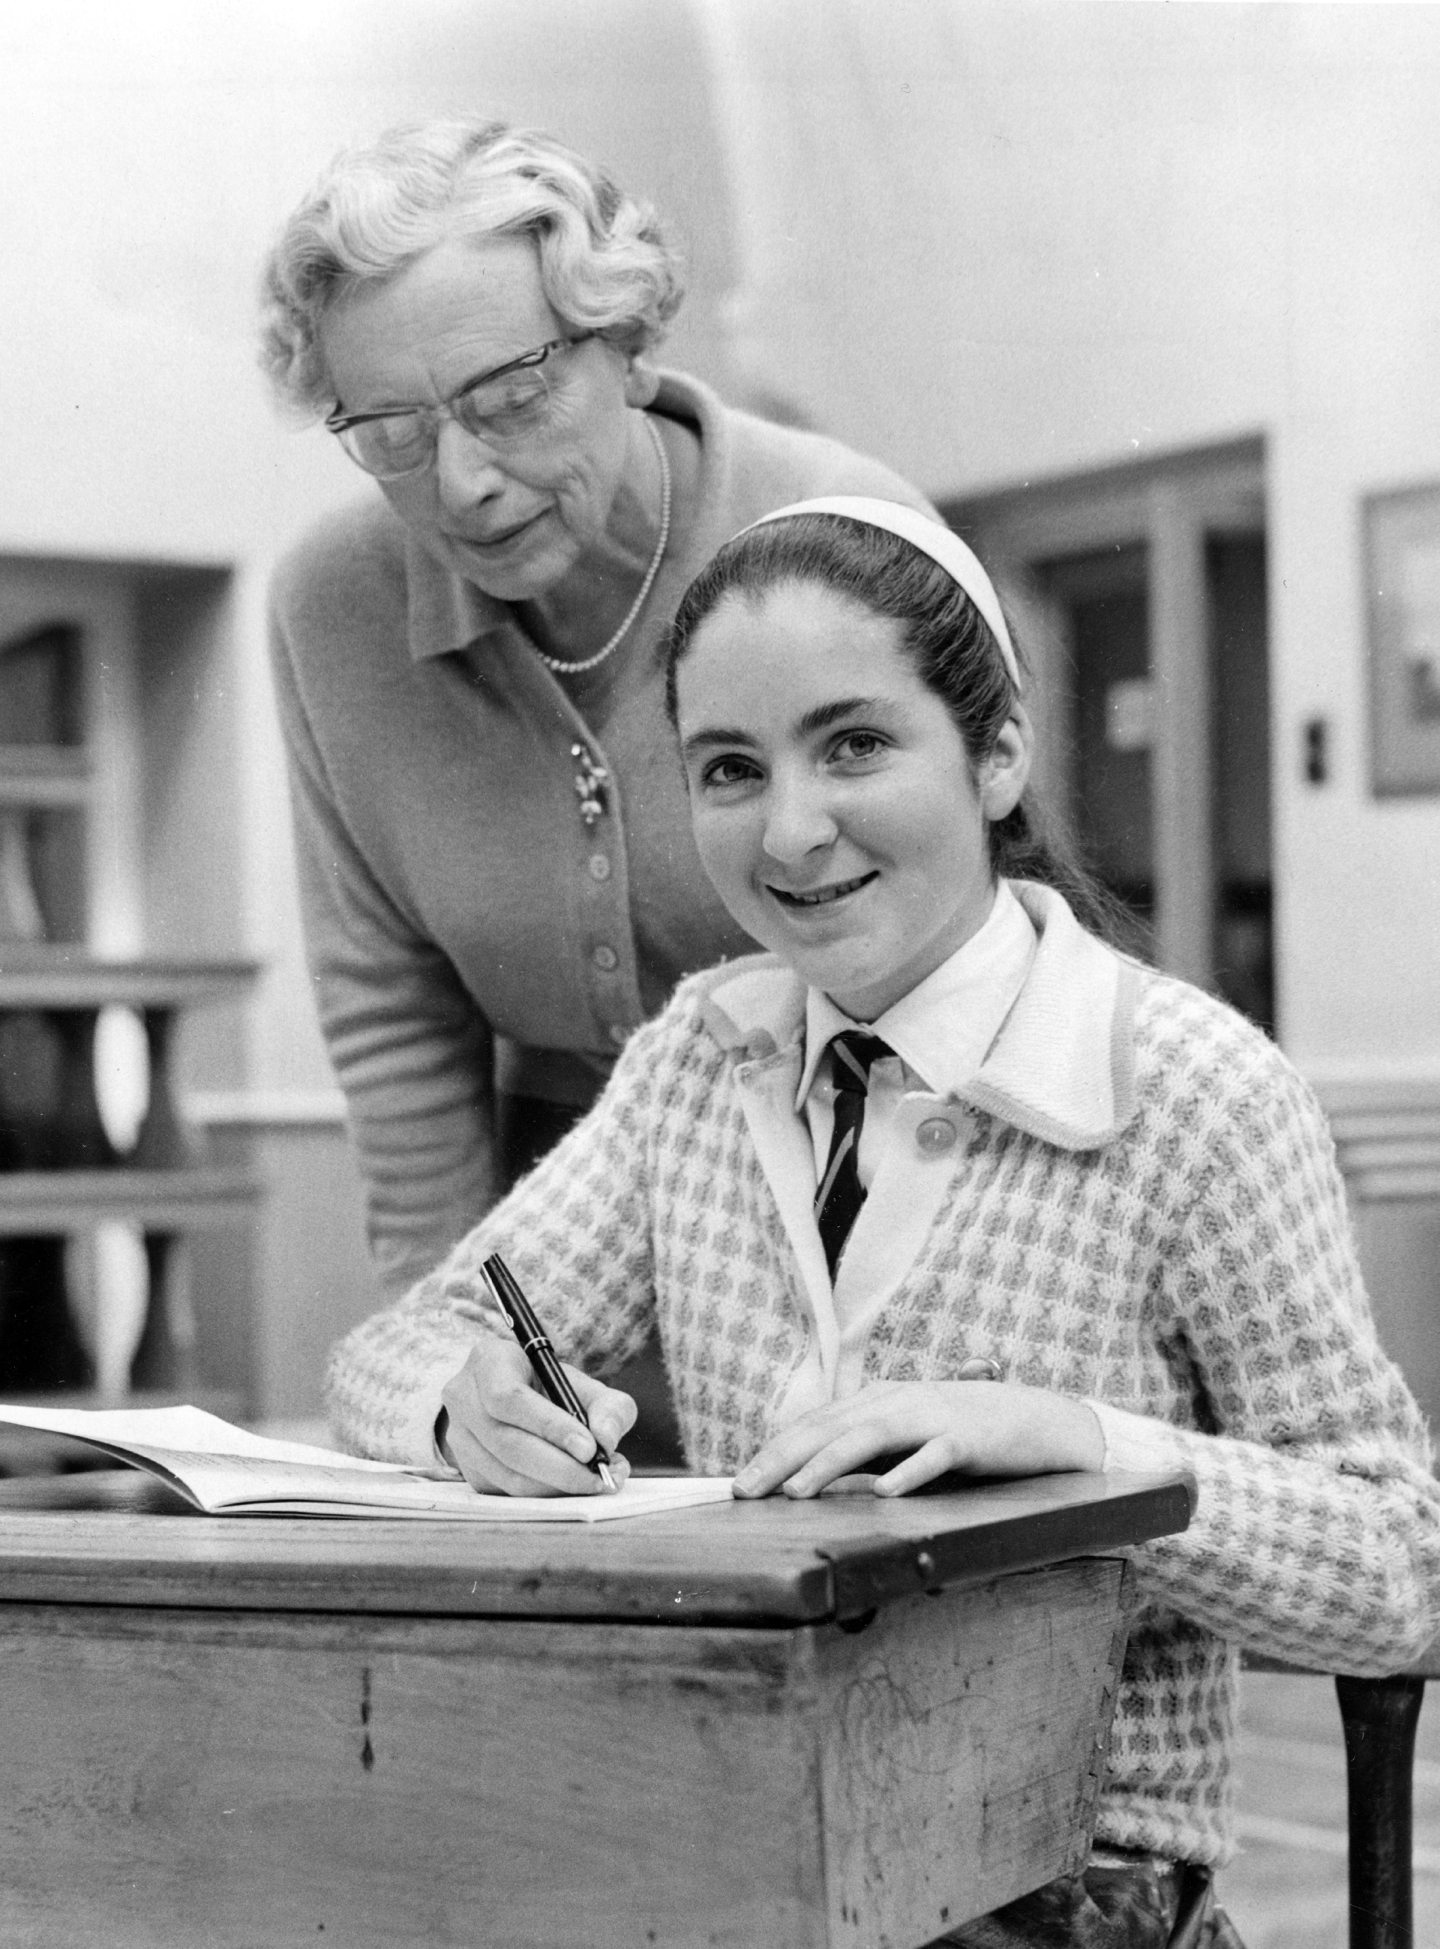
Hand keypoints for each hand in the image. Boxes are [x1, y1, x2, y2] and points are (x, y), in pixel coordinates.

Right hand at [438, 1333, 636, 1496]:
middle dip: (559, 1468)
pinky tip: (573, 1487)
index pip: (508, 1397)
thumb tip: (606, 1440)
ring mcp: (459, 1437)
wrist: (518, 1401)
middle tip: (598, 1478)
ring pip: (507, 1474)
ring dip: (556, 1487)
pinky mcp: (467, 1470)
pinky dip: (545, 1495)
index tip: (589, 1448)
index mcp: (488, 1360)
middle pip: (507, 1442)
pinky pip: (506, 1492)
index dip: (549, 1426)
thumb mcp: (584, 1385)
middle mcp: (463, 1397)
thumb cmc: (552, 1390)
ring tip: (595, 1482)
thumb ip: (608, 1407)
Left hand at [732, 1380, 1103, 1499]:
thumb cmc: (965, 1433)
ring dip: (829, 1464)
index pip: (815, 1425)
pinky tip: (884, 1492)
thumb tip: (811, 1479)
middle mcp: (898, 1401)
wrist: (1037, 1420)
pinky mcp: (967, 1437)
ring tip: (796, 1491)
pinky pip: (934, 1455)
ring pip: (870, 1436)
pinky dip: (908, 1472)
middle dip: (783, 1459)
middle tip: (745, 1490)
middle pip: (830, 1428)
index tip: (740, 1482)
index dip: (775, 1451)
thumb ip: (866, 1452)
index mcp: (879, 1400)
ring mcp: (932, 1416)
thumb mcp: (907, 1437)